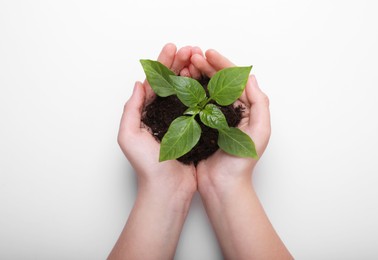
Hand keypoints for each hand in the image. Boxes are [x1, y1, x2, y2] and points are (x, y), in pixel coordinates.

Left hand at [118, 43, 197, 195]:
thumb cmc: (147, 166)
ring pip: (186, 90)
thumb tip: (139, 83)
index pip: (155, 81)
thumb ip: (131, 109)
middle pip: (171, 82)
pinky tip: (208, 80)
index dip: (163, 63)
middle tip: (190, 49)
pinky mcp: (194, 129)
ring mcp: (180, 121)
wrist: (168, 189)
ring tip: (199, 59)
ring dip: (191, 73)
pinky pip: (198, 105)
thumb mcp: (129, 136)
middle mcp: (163, 114)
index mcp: (146, 113)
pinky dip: (202, 91)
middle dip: (179, 63)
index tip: (172, 48)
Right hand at [190, 50, 291, 259]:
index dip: (222, 63)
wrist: (223, 186)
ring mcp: (213, 117)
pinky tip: (179, 83)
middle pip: (218, 81)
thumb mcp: (259, 132)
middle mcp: (229, 110)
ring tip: (184, 64)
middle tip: (192, 55)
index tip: (208, 53)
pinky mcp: (199, 126)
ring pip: (204, 89)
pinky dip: (186, 91)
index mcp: (245, 108)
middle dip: (206, 65)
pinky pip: (193, 103)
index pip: (234, 79)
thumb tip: (251, 78)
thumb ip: (259, 104)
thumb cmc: (242, 163)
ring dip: (195, 74)